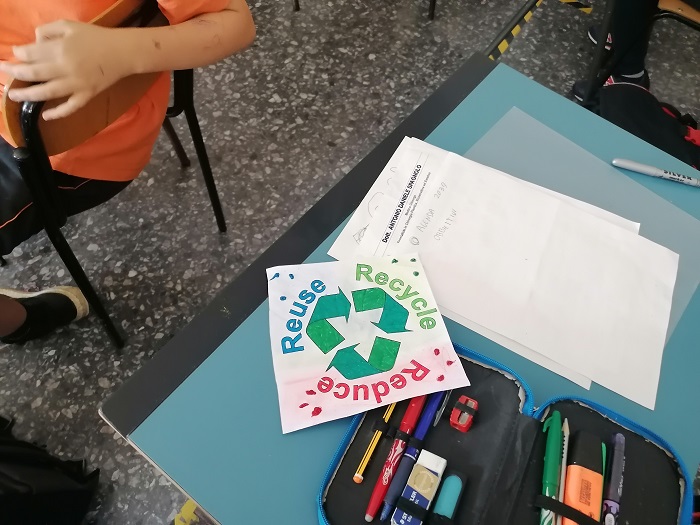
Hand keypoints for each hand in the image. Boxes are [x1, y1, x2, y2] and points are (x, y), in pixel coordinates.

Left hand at [0, 20, 132, 119]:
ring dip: (27, 95)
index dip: (18, 53)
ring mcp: (76, 85)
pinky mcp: (86, 95)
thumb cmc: (96, 37)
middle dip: (14, 73)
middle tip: (2, 73)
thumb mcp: (69, 26)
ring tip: (13, 96)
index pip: (30, 53)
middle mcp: (64, 68)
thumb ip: (48, 30)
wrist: (122, 52)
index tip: (15, 53)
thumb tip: (34, 43)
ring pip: (46, 93)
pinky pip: (70, 107)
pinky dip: (57, 113)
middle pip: (33, 73)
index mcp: (60, 48)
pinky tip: (45, 116)